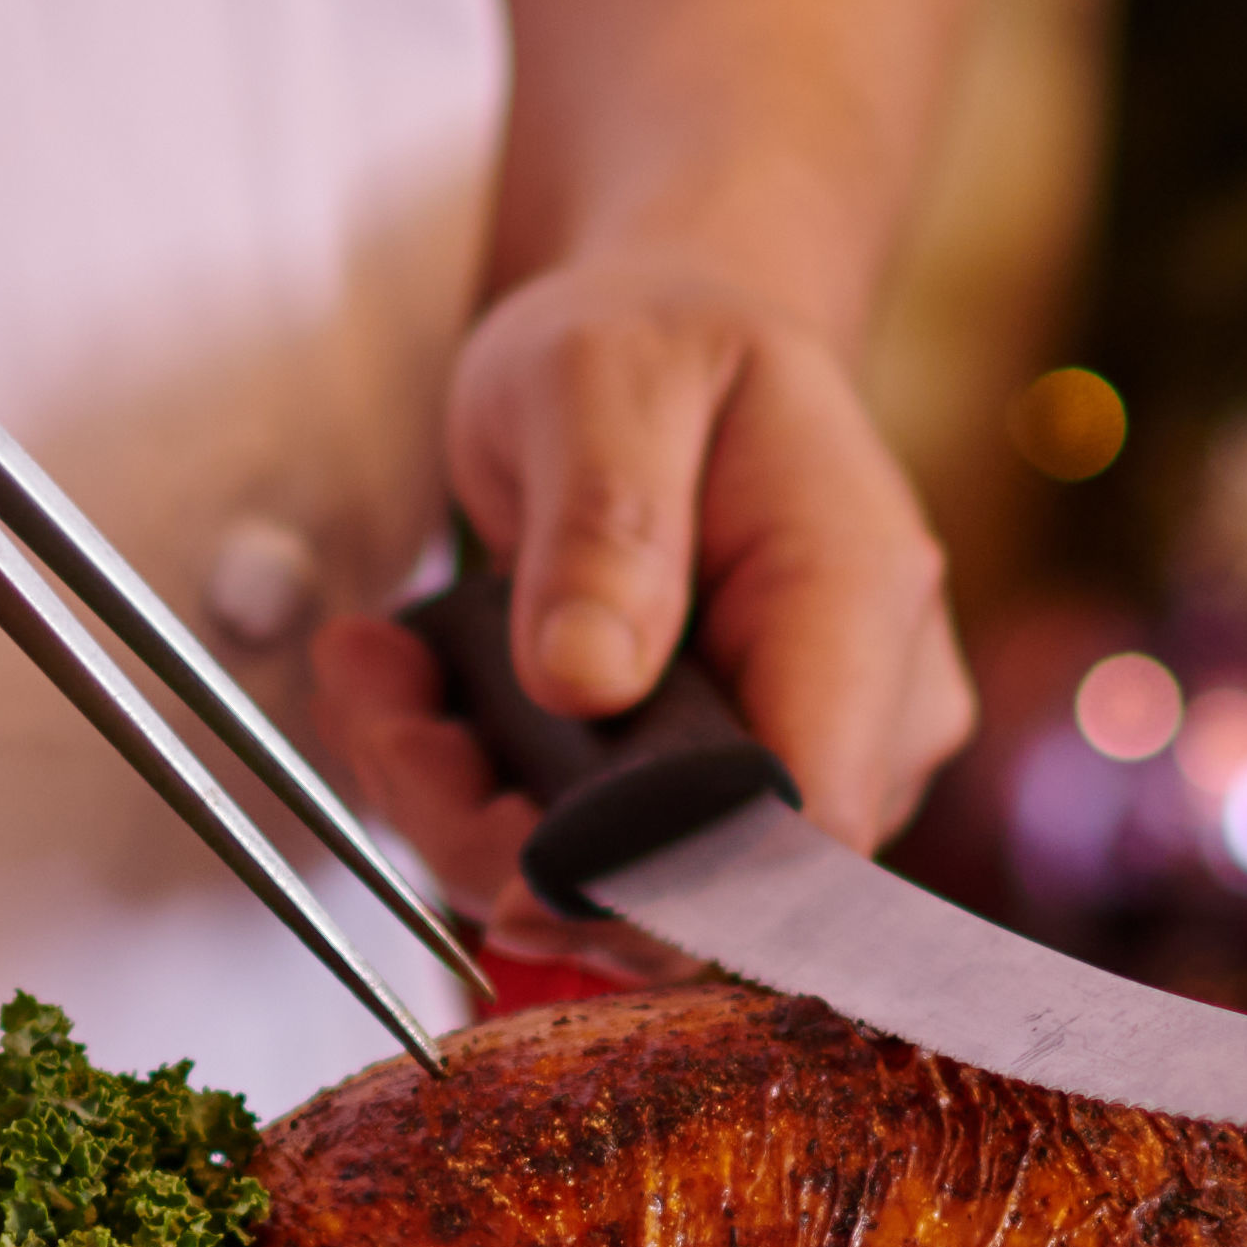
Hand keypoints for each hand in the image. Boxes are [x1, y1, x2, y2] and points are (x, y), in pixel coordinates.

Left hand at [311, 260, 972, 918]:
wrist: (670, 350)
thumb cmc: (652, 346)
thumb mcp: (599, 378)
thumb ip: (599, 522)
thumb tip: (586, 683)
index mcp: (858, 601)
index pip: (802, 831)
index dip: (657, 891)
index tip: (500, 867)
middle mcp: (862, 716)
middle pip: (690, 894)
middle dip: (504, 839)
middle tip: (384, 711)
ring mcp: (794, 772)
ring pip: (617, 901)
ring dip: (463, 819)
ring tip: (383, 680)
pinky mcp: (716, 806)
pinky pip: (584, 869)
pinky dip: (476, 808)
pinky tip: (416, 705)